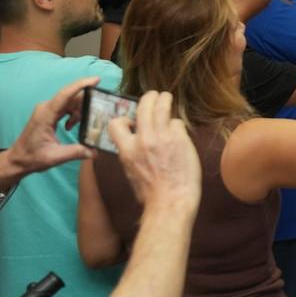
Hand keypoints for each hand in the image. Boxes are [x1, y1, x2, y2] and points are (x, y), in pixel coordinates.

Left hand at [6, 76, 95, 173]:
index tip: (96, 80)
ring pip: (70, 102)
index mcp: (46, 115)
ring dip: (80, 110)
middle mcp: (46, 108)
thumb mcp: (54, 157)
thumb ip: (75, 152)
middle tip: (99, 110)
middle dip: (86, 102)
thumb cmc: (32, 158)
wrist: (17, 160)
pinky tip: (71, 126)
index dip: (81, 85)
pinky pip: (66, 107)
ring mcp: (46, 110)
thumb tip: (95, 151)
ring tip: (82, 124)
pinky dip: (74, 114)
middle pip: (71, 97)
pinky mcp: (48, 113)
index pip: (65, 94)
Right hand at [107, 91, 200, 213]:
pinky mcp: (179, 139)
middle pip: (143, 106)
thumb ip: (132, 153)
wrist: (170, 201)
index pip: (116, 123)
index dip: (123, 118)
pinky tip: (179, 132)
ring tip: (167, 97)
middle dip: (149, 97)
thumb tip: (136, 141)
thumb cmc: (151, 193)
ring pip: (162, 106)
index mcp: (126, 150)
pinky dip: (177, 126)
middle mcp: (142, 140)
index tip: (131, 120)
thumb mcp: (131, 171)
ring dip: (165, 99)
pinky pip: (178, 123)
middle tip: (154, 95)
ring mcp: (162, 137)